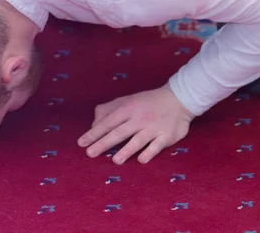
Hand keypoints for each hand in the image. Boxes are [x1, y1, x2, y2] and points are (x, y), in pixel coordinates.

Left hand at [77, 84, 194, 164]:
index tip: (81, 143)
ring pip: (138, 140)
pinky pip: (157, 146)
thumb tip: (93, 125)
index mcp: (127, 109)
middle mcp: (139, 119)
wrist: (178, 99)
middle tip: (90, 153)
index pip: (107, 122)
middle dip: (104, 143)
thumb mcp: (126, 100)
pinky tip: (141, 160)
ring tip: (115, 160)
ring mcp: (153, 128)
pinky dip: (149, 152)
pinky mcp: (166, 136)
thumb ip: (107, 111)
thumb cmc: (147, 102)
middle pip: (119, 132)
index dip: (94, 133)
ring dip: (126, 150)